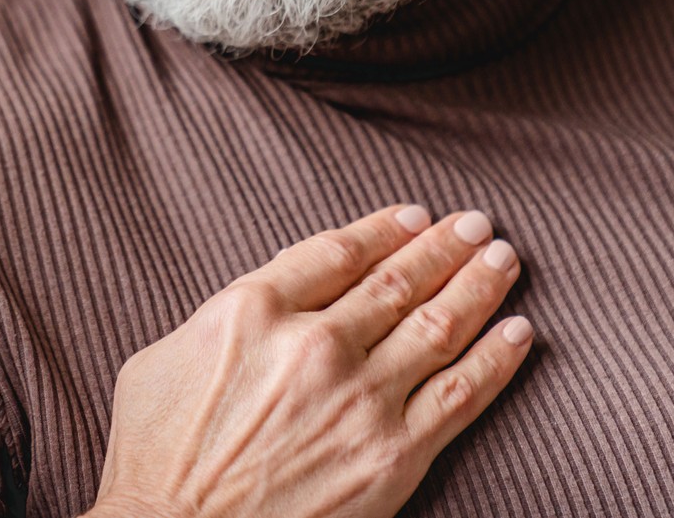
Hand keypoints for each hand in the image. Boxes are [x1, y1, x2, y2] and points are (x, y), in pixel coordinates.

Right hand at [88, 205, 531, 517]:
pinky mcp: (392, 456)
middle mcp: (313, 344)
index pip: (337, 251)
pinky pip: (461, 395)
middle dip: (443, 247)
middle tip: (476, 224)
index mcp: (252, 310)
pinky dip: (497, 360)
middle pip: (397, 280)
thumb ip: (222, 319)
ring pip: (438, 326)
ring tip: (503, 259)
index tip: (414, 216)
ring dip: (478, 286)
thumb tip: (262, 302)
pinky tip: (519, 333)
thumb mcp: (161, 359)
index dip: (383, 229)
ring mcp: (358, 400)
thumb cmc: (154, 457)